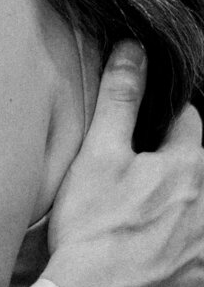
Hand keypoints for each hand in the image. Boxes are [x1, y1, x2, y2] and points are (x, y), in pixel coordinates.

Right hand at [44, 40, 203, 286]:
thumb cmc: (94, 226)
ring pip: (202, 197)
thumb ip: (120, 98)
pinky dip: (188, 228)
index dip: (166, 114)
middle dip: (180, 153)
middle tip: (146, 162)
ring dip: (185, 190)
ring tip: (152, 197)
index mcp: (187, 167)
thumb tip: (132, 49)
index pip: (190, 120)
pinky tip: (160, 232)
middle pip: (202, 160)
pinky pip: (201, 237)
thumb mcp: (99, 153)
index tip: (145, 121)